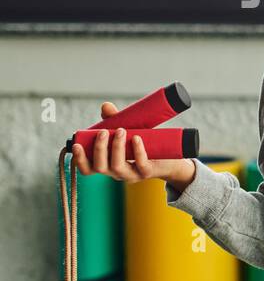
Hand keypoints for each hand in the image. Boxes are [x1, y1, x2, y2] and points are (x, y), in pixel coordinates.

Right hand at [69, 102, 193, 184]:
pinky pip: (140, 164)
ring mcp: (131, 174)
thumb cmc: (144, 144)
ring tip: (121, 131)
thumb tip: (106, 106)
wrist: (170, 159)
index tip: (76, 145)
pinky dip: (137, 151)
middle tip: (104, 131)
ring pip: (117, 167)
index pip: (88, 169)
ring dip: (116, 148)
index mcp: (107, 164)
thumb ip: (114, 120)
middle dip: (99, 148)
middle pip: (99, 167)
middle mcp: (116, 172)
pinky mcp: (147, 172)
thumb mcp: (128, 132)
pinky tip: (137, 138)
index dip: (79, 160)